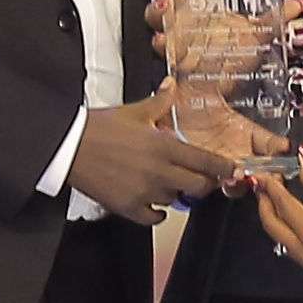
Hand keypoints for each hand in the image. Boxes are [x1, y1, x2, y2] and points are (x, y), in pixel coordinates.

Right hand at [67, 101, 239, 216]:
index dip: (224, 169)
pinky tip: (153, 203)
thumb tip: (172, 84)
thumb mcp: (133, 111)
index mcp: (163, 146)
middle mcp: (159, 172)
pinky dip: (157, 213)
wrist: (69, 146)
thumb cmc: (100, 127)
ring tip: (165, 182)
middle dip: (204, 183)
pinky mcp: (128, 207)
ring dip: (175, 193)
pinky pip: (154, 218)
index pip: (206, 162)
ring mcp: (144, 192)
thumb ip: (160, 101)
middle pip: (198, 187)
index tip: (233, 171)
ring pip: (176, 201)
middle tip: (200, 177)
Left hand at [250, 148, 302, 278]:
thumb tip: (300, 164)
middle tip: (262, 184)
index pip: (283, 205)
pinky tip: (287, 215)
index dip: (272, 186)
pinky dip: (285, 229)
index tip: (265, 173)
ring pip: (279, 238)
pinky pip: (291, 246)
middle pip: (272, 226)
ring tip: (272, 197)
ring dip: (272, 217)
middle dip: (264, 203)